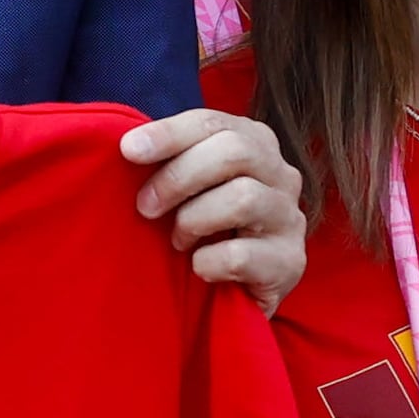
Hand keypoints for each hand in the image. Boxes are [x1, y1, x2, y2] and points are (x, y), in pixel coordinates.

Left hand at [124, 109, 306, 310]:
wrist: (235, 293)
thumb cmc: (206, 229)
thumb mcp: (190, 187)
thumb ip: (172, 161)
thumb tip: (129, 146)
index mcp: (255, 143)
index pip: (212, 124)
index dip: (168, 134)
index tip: (128, 150)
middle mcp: (282, 174)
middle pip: (235, 151)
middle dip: (179, 178)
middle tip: (146, 207)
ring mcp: (291, 217)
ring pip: (243, 198)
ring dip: (194, 220)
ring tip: (177, 240)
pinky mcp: (290, 262)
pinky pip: (240, 254)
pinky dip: (208, 262)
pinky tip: (200, 268)